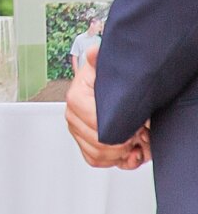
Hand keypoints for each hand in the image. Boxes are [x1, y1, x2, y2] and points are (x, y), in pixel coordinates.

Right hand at [66, 46, 150, 170]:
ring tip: (136, 140)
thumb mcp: (107, 67)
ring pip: (98, 155)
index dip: (118, 129)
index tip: (135, 125)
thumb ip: (99, 60)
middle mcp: (72, 116)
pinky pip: (95, 160)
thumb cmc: (108, 78)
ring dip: (122, 153)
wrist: (108, 87)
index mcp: (75, 98)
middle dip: (124, 142)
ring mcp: (77, 131)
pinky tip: (128, 150)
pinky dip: (115, 160)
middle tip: (140, 132)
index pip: (95, 125)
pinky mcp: (83, 143)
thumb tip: (95, 52)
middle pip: (97, 143)